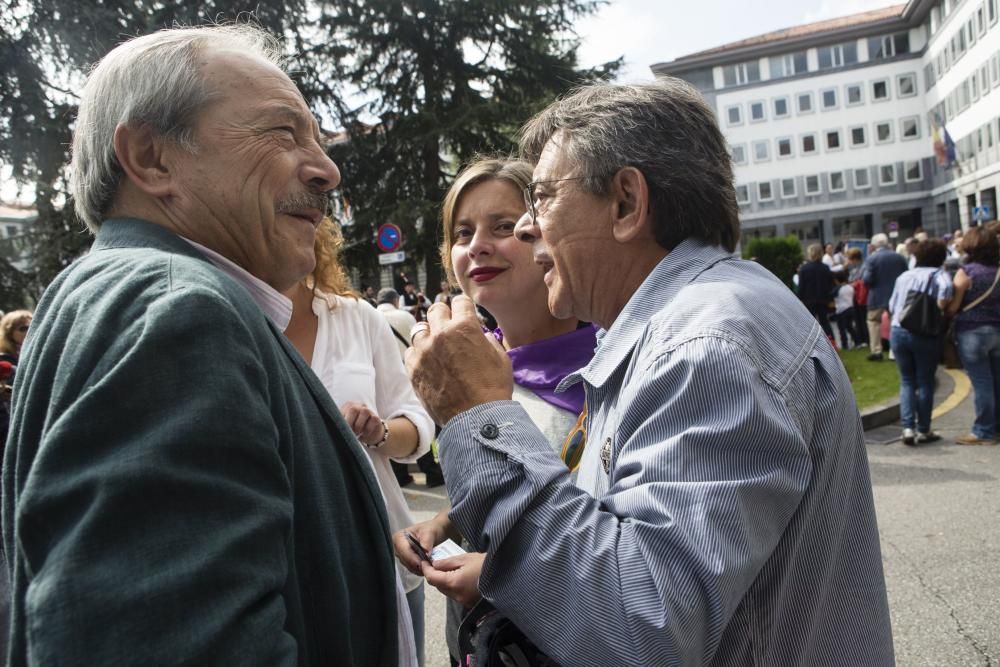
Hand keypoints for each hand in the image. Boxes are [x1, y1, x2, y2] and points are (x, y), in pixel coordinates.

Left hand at [340, 401, 383, 445]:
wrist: (370, 434)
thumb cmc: (354, 429)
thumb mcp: (346, 425)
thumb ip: (340, 423)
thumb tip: (333, 428)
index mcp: (349, 406)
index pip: (343, 409)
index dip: (341, 421)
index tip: (341, 429)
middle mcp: (359, 406)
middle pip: (353, 409)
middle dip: (350, 423)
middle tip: (350, 432)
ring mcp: (369, 410)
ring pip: (365, 412)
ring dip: (359, 425)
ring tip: (357, 433)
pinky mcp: (376, 417)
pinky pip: (373, 420)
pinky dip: (367, 429)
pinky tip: (364, 434)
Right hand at [393, 515, 448, 574]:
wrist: (435, 533)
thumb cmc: (431, 529)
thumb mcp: (430, 532)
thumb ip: (427, 541)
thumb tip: (426, 553)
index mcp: (399, 537)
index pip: (403, 549)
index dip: (412, 557)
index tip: (421, 563)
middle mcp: (397, 548)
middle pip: (404, 560)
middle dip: (417, 564)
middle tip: (429, 566)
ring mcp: (402, 556)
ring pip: (408, 566)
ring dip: (419, 568)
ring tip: (430, 566)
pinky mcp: (408, 563)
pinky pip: (413, 569)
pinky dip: (420, 570)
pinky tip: (428, 567)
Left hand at [406, 295, 512, 424]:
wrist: (477, 418)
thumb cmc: (493, 389)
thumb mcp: (501, 357)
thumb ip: (488, 340)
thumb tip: (481, 336)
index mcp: (464, 326)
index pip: (460, 301)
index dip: (464, 307)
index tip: (464, 314)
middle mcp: (440, 334)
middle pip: (436, 309)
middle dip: (444, 315)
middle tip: (450, 327)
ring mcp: (424, 351)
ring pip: (419, 329)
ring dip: (429, 334)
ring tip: (437, 346)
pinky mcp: (413, 369)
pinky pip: (410, 352)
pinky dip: (419, 354)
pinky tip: (428, 362)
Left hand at [421, 552, 485, 607]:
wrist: (505, 576)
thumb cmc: (486, 564)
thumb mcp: (465, 558)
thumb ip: (447, 562)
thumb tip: (434, 565)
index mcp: (454, 583)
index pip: (432, 578)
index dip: (425, 569)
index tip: (424, 561)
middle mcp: (456, 595)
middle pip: (438, 586)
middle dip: (434, 575)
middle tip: (436, 563)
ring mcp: (463, 601)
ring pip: (446, 591)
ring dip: (444, 581)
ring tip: (449, 569)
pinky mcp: (469, 603)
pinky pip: (455, 594)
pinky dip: (453, 586)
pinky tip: (459, 576)